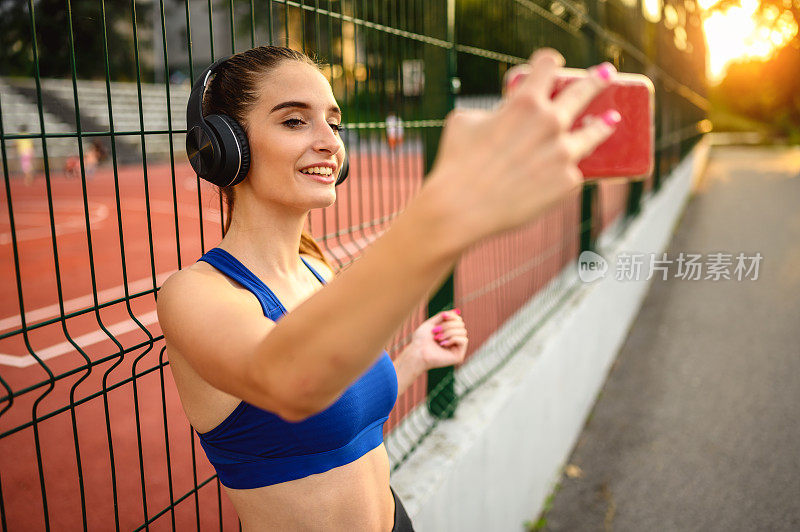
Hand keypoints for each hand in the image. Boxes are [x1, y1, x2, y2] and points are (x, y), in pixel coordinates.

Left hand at [409, 309, 468, 370]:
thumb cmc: (421, 339)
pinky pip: (464, 340)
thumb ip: (443, 316)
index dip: (452, 316)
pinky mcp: (459, 356)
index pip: (458, 320)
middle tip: (435, 331)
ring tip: (437, 338)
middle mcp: (454, 340)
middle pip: (461, 324)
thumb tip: (456, 311)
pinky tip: (443, 344)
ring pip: (463, 331)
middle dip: (448, 325)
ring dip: (448, 332)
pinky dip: (453, 339)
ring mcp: (457, 348)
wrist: (417, 352)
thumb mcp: (431, 323)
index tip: (443, 316)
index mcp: (449, 333)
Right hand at [420, 48, 618, 248]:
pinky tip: (560, 176)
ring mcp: (564, 153)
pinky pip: (571, 172)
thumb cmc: (457, 163)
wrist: (461, 209)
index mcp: (525, 101)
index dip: (548, 62)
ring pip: (594, 133)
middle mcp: (551, 123)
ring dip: (603, 124)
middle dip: (596, 79)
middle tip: (606, 74)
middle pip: (583, 90)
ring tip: (611, 120)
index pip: (547, 64)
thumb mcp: (465, 122)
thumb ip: (492, 112)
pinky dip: (563, 173)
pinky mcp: (569, 183)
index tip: (551, 65)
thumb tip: (503, 116)